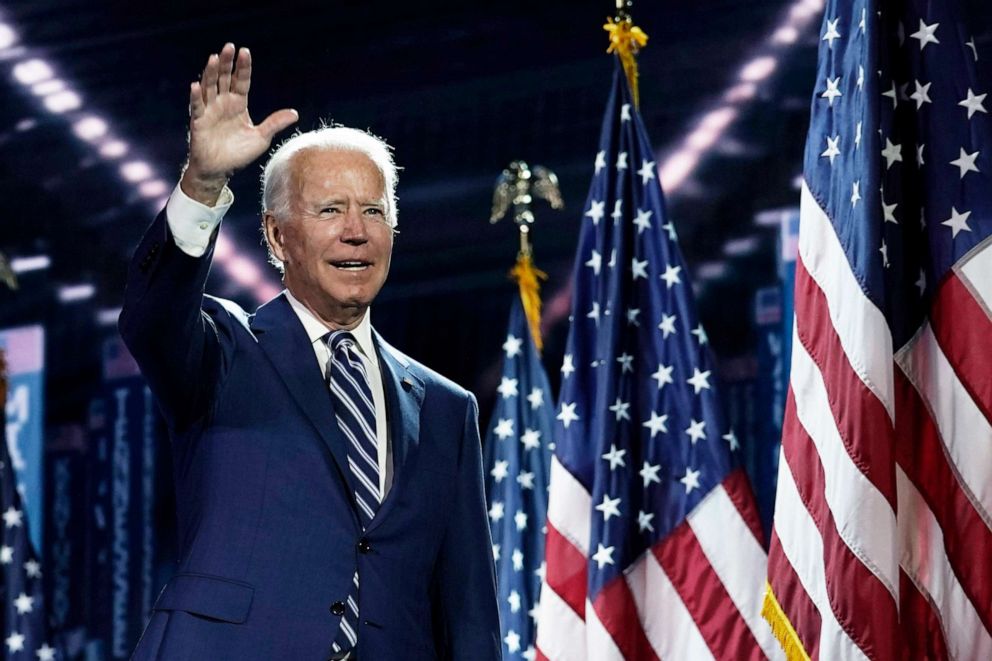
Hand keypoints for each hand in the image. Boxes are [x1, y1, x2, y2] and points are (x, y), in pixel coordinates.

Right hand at [181, 43, 297, 205]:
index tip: (245, 51)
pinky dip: (196, 97)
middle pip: (224, 78)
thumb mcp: (261, 137)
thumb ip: (275, 123)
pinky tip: (196, 85)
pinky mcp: (198, 121)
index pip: (241, 81)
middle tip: (229, 46)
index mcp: (238, 104)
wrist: (220, 170)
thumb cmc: (239, 154)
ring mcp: (209, 110)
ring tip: (214, 58)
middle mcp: (223, 103)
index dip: (243, 67)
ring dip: (211, 73)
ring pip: (209, 87)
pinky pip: (196, 107)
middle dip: (227, 63)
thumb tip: (295, 114)